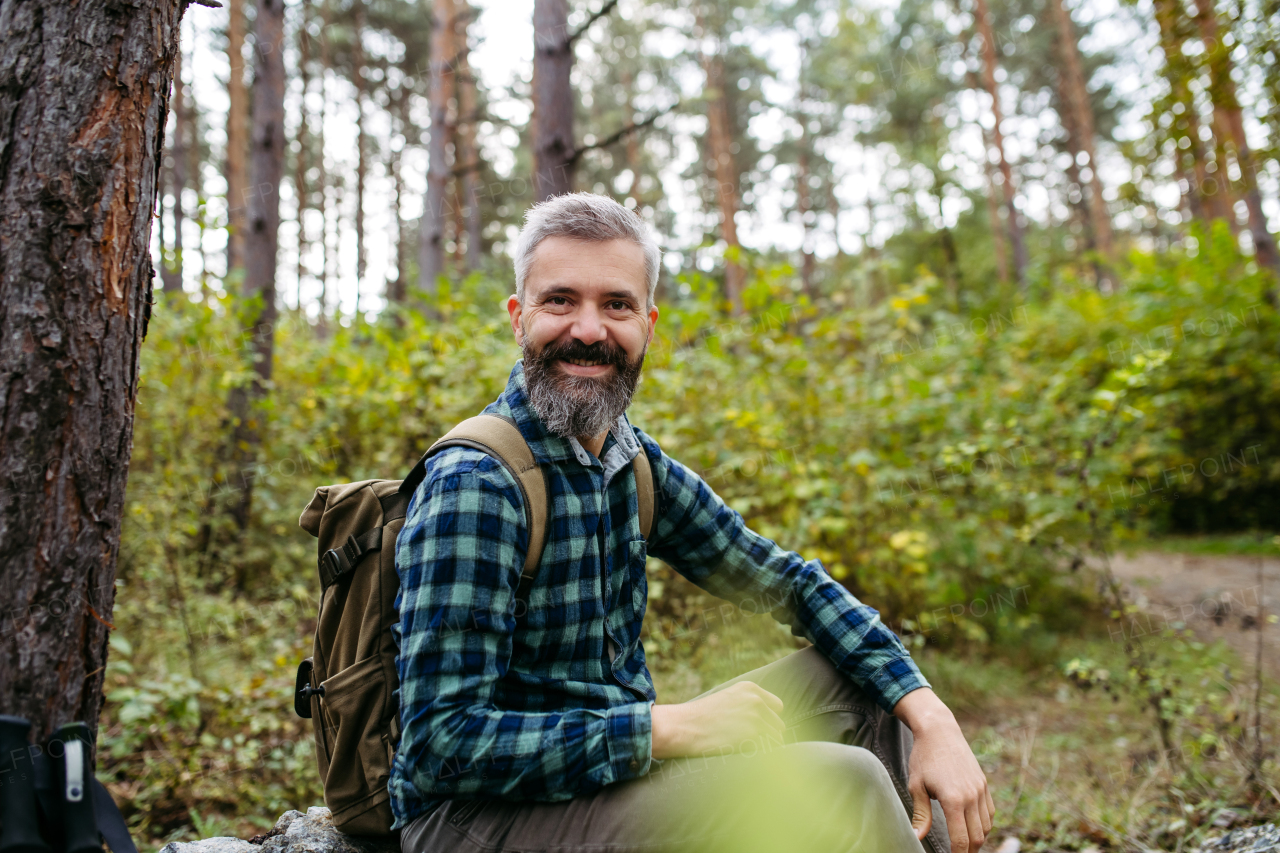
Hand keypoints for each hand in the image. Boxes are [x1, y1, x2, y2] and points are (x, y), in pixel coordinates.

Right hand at [650, 681, 784, 758]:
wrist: (683, 727)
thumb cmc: (700, 717)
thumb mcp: (726, 699)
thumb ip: (747, 703)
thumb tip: (768, 720)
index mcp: (750, 688)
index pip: (777, 707)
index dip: (768, 720)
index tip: (757, 729)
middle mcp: (756, 700)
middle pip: (779, 724)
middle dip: (768, 735)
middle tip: (749, 743)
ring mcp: (755, 718)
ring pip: (777, 739)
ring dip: (766, 747)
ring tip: (746, 751)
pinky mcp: (752, 736)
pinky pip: (769, 750)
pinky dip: (761, 756)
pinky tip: (745, 755)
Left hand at [893, 688, 994, 851]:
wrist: (939, 731)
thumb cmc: (923, 758)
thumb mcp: (916, 786)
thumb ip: (921, 815)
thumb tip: (916, 837)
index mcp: (953, 799)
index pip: (961, 839)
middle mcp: (971, 796)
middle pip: (976, 837)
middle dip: (968, 851)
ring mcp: (980, 790)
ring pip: (986, 827)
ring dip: (977, 839)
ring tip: (964, 845)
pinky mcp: (984, 784)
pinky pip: (989, 813)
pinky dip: (983, 825)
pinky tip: (972, 828)